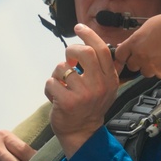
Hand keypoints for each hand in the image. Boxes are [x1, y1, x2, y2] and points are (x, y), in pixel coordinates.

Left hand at [45, 23, 121, 157]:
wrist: (82, 133)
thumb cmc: (90, 106)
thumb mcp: (105, 87)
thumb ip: (102, 68)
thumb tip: (90, 43)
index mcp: (110, 79)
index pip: (101, 50)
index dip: (89, 35)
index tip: (79, 27)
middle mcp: (100, 85)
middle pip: (84, 52)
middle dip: (71, 50)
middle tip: (68, 58)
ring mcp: (84, 94)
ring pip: (63, 68)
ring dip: (58, 74)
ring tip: (62, 86)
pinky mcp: (67, 102)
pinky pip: (51, 82)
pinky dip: (49, 87)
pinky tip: (56, 96)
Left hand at [118, 10, 160, 78]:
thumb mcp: (147, 26)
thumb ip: (135, 39)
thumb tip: (124, 46)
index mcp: (134, 43)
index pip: (119, 55)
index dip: (123, 57)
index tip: (126, 57)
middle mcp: (140, 56)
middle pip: (132, 66)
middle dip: (138, 61)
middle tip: (149, 54)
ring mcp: (152, 66)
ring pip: (146, 72)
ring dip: (151, 67)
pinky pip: (160, 75)